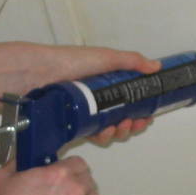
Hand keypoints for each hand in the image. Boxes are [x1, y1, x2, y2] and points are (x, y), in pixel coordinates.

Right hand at [0, 156, 102, 194]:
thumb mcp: (2, 178)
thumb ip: (17, 162)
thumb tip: (24, 159)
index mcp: (60, 175)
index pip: (79, 162)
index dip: (69, 166)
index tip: (63, 172)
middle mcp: (76, 192)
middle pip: (88, 180)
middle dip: (76, 182)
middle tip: (60, 190)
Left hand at [16, 45, 157, 146]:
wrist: (38, 74)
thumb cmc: (71, 62)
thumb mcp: (105, 57)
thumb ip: (131, 61)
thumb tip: (157, 67)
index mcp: (103, 85)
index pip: (126, 102)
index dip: (139, 111)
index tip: (147, 117)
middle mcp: (94, 101)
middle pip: (119, 119)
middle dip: (131, 125)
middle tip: (135, 123)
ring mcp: (82, 114)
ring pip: (106, 130)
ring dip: (119, 132)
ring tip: (120, 126)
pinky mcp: (71, 126)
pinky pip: (90, 136)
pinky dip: (102, 137)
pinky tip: (105, 133)